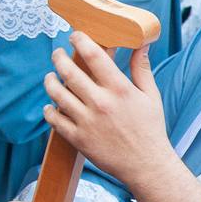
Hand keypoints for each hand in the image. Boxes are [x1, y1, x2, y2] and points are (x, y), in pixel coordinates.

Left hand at [42, 35, 174, 188]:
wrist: (146, 165)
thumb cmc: (150, 129)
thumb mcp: (151, 96)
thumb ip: (142, 69)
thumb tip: (141, 44)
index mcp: (120, 90)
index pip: (94, 56)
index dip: (80, 40)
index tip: (75, 36)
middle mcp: (101, 103)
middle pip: (68, 71)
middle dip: (59, 58)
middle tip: (58, 55)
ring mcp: (87, 121)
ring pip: (56, 93)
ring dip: (49, 81)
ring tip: (51, 77)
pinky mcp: (78, 138)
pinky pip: (54, 119)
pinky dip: (49, 110)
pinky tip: (51, 105)